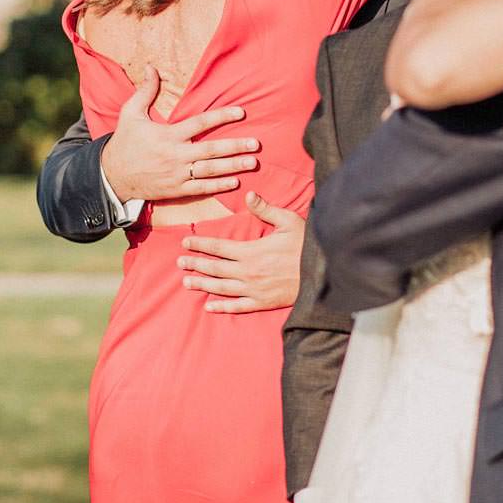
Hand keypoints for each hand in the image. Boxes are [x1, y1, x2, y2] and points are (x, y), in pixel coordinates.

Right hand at [101, 66, 260, 201]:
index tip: (241, 112)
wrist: (112, 176)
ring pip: (210, 170)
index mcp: (167, 134)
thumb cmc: (125, 142)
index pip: (200, 123)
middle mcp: (175, 155)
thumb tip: (152, 67)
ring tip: (252, 162)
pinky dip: (218, 186)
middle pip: (211, 149)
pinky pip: (201, 189)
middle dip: (235, 146)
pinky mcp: (176, 190)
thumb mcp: (130, 113)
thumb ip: (145, 91)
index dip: (222, 116)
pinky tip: (235, 182)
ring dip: (233, 166)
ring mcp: (177, 174)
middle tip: (256, 143)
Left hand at [178, 192, 304, 313]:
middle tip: (179, 262)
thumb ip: (266, 209)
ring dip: (202, 284)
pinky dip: (222, 307)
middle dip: (195, 264)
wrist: (323, 273)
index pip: (219, 247)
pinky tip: (209, 306)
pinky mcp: (262, 303)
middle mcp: (248, 272)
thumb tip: (248, 194)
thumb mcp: (289, 221)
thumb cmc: (307, 245)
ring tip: (186, 282)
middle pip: (215, 268)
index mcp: (251, 251)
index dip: (200, 244)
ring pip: (221, 288)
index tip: (185, 242)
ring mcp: (254, 289)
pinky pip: (237, 306)